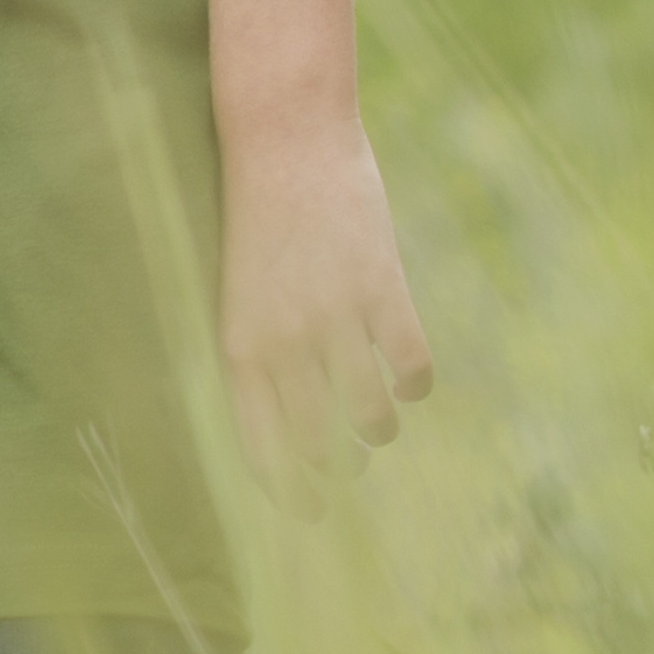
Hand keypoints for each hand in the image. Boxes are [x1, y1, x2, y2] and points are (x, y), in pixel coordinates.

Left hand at [220, 123, 436, 492]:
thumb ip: (264, 350)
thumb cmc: (255, 218)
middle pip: (320, 442)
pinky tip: (409, 380)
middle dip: (337, 470)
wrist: (281, 139)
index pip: (262, 445)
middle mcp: (284, 342)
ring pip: (371, 415)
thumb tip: (296, 411)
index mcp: (239, 347)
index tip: (306, 514)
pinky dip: (415, 384)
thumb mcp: (239, 293)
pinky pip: (411, 366)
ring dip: (378, 430)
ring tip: (377, 427)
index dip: (287, 489)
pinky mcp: (382, 288)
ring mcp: (335, 316)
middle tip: (348, 468)